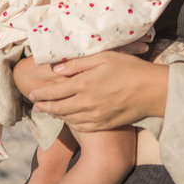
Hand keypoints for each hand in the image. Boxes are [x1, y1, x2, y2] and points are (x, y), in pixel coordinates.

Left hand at [26, 50, 168, 130]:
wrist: (152, 91)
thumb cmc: (130, 68)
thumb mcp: (105, 57)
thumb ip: (79, 64)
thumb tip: (58, 69)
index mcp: (84, 83)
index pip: (55, 91)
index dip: (41, 93)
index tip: (31, 94)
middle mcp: (86, 102)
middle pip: (58, 107)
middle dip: (44, 106)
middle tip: (35, 106)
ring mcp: (95, 115)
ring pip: (68, 118)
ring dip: (55, 115)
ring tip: (48, 112)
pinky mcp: (104, 123)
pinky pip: (82, 126)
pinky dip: (71, 123)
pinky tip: (69, 119)